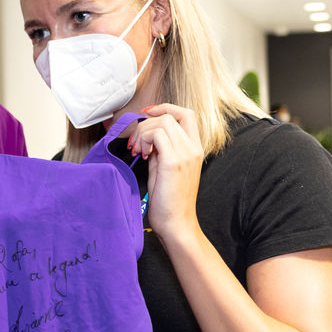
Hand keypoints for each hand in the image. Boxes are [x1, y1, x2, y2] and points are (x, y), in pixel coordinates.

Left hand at [125, 104, 203, 245]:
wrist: (176, 223)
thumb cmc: (168, 200)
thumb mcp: (164, 168)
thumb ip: (159, 150)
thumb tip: (146, 138)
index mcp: (195, 148)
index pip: (186, 114)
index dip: (165, 108)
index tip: (146, 114)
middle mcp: (193, 148)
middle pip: (171, 115)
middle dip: (147, 123)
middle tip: (136, 144)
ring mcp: (186, 154)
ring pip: (162, 122)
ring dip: (143, 133)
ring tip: (138, 151)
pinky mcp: (174, 162)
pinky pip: (156, 134)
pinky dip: (144, 140)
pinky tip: (141, 155)